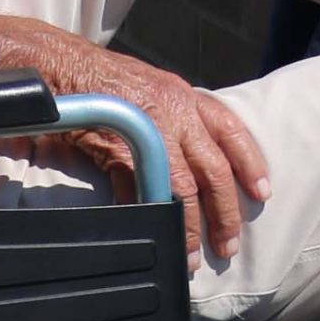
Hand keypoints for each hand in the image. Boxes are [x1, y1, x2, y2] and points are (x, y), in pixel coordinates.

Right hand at [53, 44, 269, 269]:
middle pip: (214, 170)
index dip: (250, 163)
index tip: (262, 193)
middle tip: (228, 244)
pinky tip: (153, 235)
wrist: (57, 65)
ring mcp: (149, 131)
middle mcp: (174, 111)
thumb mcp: (148, 90)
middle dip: (225, 211)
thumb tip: (188, 165)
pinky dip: (148, 217)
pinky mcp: (119, 150)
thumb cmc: (100, 78)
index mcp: (184, 96)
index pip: (231, 130)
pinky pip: (139, 191)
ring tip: (190, 255)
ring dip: (188, 226)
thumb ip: (171, 121)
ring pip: (182, 189)